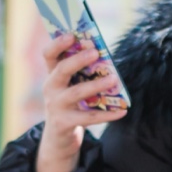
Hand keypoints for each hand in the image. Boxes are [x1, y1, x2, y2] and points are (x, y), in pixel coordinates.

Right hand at [35, 34, 127, 171]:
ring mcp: (56, 106)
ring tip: (114, 78)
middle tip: (95, 52)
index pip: (49, 54)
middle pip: (61, 70)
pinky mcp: (64, 123)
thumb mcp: (71, 85)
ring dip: (96, 85)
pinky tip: (123, 111)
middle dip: (78, 60)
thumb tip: (104, 57)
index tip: (72, 34)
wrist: (59, 137)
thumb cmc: (70, 104)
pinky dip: (108, 114)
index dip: (58, 43)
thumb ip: (81, 71)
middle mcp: (50, 88)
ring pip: (76, 93)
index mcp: (52, 74)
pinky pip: (89, 117)